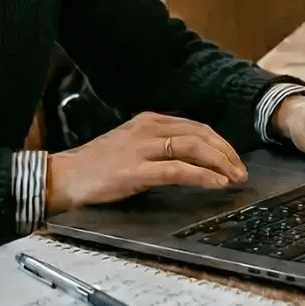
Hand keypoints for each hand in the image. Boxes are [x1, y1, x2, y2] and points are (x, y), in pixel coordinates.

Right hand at [45, 113, 247, 212]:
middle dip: (226, 153)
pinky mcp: (135, 170)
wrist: (63, 176)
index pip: (195, 126)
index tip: (233, 160)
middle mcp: (147, 128)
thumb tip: (191, 160)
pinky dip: (202, 176)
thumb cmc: (96, 167)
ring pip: (193, 147)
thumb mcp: (131, 146)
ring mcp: (141, 148)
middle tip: (241, 171)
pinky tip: (216, 184)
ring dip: (220, 163)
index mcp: (148, 121)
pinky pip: (177, 170)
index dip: (220, 143)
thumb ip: (158, 147)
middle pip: (199, 134)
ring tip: (234, 178)